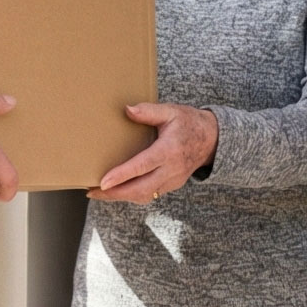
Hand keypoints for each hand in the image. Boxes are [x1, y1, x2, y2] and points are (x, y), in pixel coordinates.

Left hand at [90, 103, 218, 204]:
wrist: (212, 140)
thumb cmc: (189, 123)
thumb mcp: (171, 111)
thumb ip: (149, 111)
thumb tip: (127, 110)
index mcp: (169, 151)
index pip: (142, 166)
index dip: (122, 176)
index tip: (103, 182)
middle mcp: (171, 170)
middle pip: (140, 189)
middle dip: (115, 193)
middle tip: (93, 192)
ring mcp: (172, 180)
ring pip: (144, 195)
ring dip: (121, 196)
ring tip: (100, 192)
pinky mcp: (171, 185)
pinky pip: (149, 194)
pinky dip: (131, 194)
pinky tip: (117, 190)